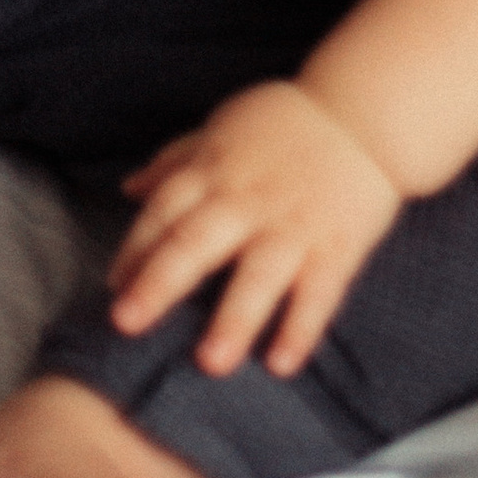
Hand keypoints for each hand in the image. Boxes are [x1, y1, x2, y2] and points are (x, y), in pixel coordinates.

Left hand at [110, 80, 402, 378]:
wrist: (364, 113)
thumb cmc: (286, 122)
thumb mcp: (223, 127)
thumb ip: (176, 161)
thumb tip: (129, 188)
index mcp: (216, 170)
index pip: (164, 211)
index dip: (135, 248)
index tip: (114, 286)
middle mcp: (247, 201)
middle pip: (196, 242)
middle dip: (159, 283)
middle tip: (126, 323)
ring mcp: (293, 227)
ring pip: (258, 276)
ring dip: (233, 319)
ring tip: (209, 363)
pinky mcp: (336, 249)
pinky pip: (318, 295)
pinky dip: (301, 329)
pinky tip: (281, 364)